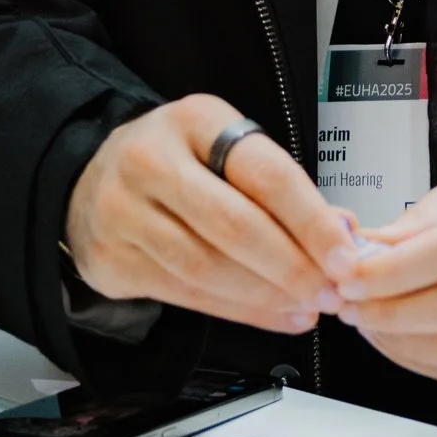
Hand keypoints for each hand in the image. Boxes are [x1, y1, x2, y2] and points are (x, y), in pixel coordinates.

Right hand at [64, 98, 348, 333]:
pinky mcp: (110, 260)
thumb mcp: (226, 150)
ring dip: (266, 297)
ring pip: (207, 268)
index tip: (346, 256)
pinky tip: (272, 315)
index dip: (311, 220)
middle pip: (235, 225)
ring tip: (308, 309)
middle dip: (292, 267)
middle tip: (331, 293)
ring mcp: (123, 212)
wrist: (89, 179)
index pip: (265, 173)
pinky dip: (236, 311)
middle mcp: (152, 161)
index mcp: (195, 120)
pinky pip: (184, 294)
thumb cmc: (178, 163)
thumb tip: (344, 231)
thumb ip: (282, 188)